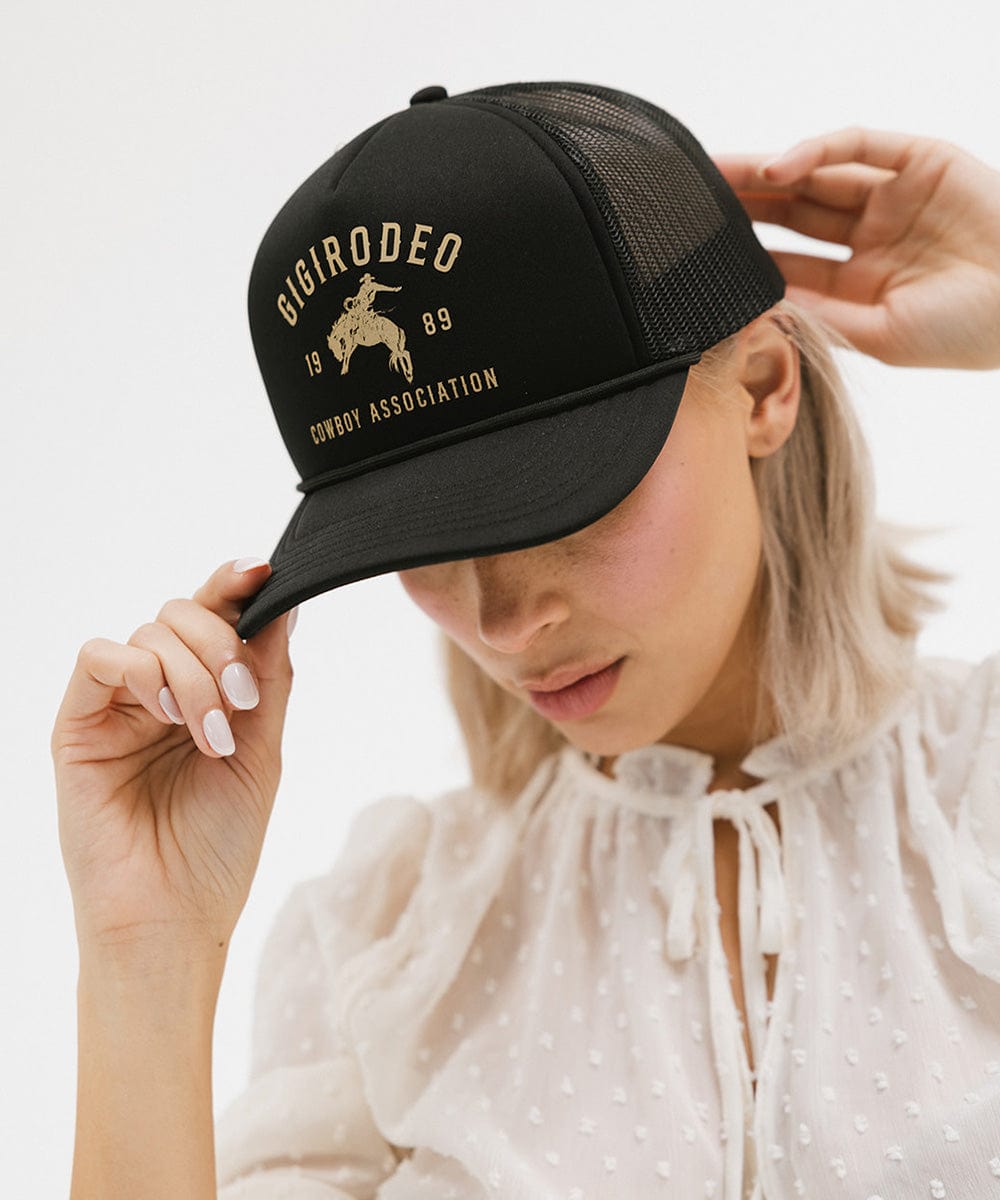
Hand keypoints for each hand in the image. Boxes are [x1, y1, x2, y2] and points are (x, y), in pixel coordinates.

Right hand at [52, 560, 293, 969]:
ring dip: (194, 673)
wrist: (174, 918)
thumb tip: (284, 602)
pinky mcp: (79, 725)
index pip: (216, 618)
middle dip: (222, 644)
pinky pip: (100, 658)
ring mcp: (118, 706)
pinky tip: (167, 714)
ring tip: (213, 734)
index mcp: (205, 693)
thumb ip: (269, 676)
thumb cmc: (219, 845)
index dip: (235, 586)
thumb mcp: (264, 750)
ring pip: (150, 632)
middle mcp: (160, 691)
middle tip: (243, 700)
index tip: (261, 570)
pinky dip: (142, 671)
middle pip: (183, 613)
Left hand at [713, 127, 999, 368]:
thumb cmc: (963, 333)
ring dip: (764, 173)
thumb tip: (753, 303)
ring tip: (716, 176)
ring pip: (814, 175)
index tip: (694, 255)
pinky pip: (858, 146)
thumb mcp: (876, 336)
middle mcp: (869, 236)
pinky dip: (816, 149)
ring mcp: (893, 197)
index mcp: (856, 282)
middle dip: (741, 206)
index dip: (742, 254)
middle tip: (687, 202)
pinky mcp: (919, 160)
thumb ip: (818, 316)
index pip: (786, 260)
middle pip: (790, 212)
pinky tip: (778, 165)